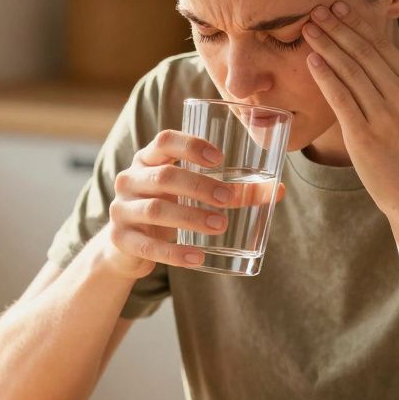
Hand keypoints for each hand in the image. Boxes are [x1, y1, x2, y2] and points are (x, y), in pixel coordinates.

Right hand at [102, 130, 283, 277]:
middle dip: (199, 186)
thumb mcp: (190, 194)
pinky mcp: (120, 239)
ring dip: (191, 217)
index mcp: (148, 159)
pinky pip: (148, 246)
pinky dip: (175, 253)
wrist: (126, 246)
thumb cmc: (168, 208)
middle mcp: (131, 179)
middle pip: (164, 176)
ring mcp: (121, 209)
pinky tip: (198, 258)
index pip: (165, 141)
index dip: (191, 145)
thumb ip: (232, 191)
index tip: (219, 159)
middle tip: (228, 199)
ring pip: (155, 210)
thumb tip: (278, 190)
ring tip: (221, 226)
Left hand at [301, 1, 398, 219]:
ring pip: (351, 72)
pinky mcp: (365, 136)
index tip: (338, 6)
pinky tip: (312, 61)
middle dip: (338, 28)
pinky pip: (341, 99)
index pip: (382, 46)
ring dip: (327, 47)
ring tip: (308, 29)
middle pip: (364, 54)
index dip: (357, 23)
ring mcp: (385, 116)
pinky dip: (326, 77)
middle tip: (316, 10)